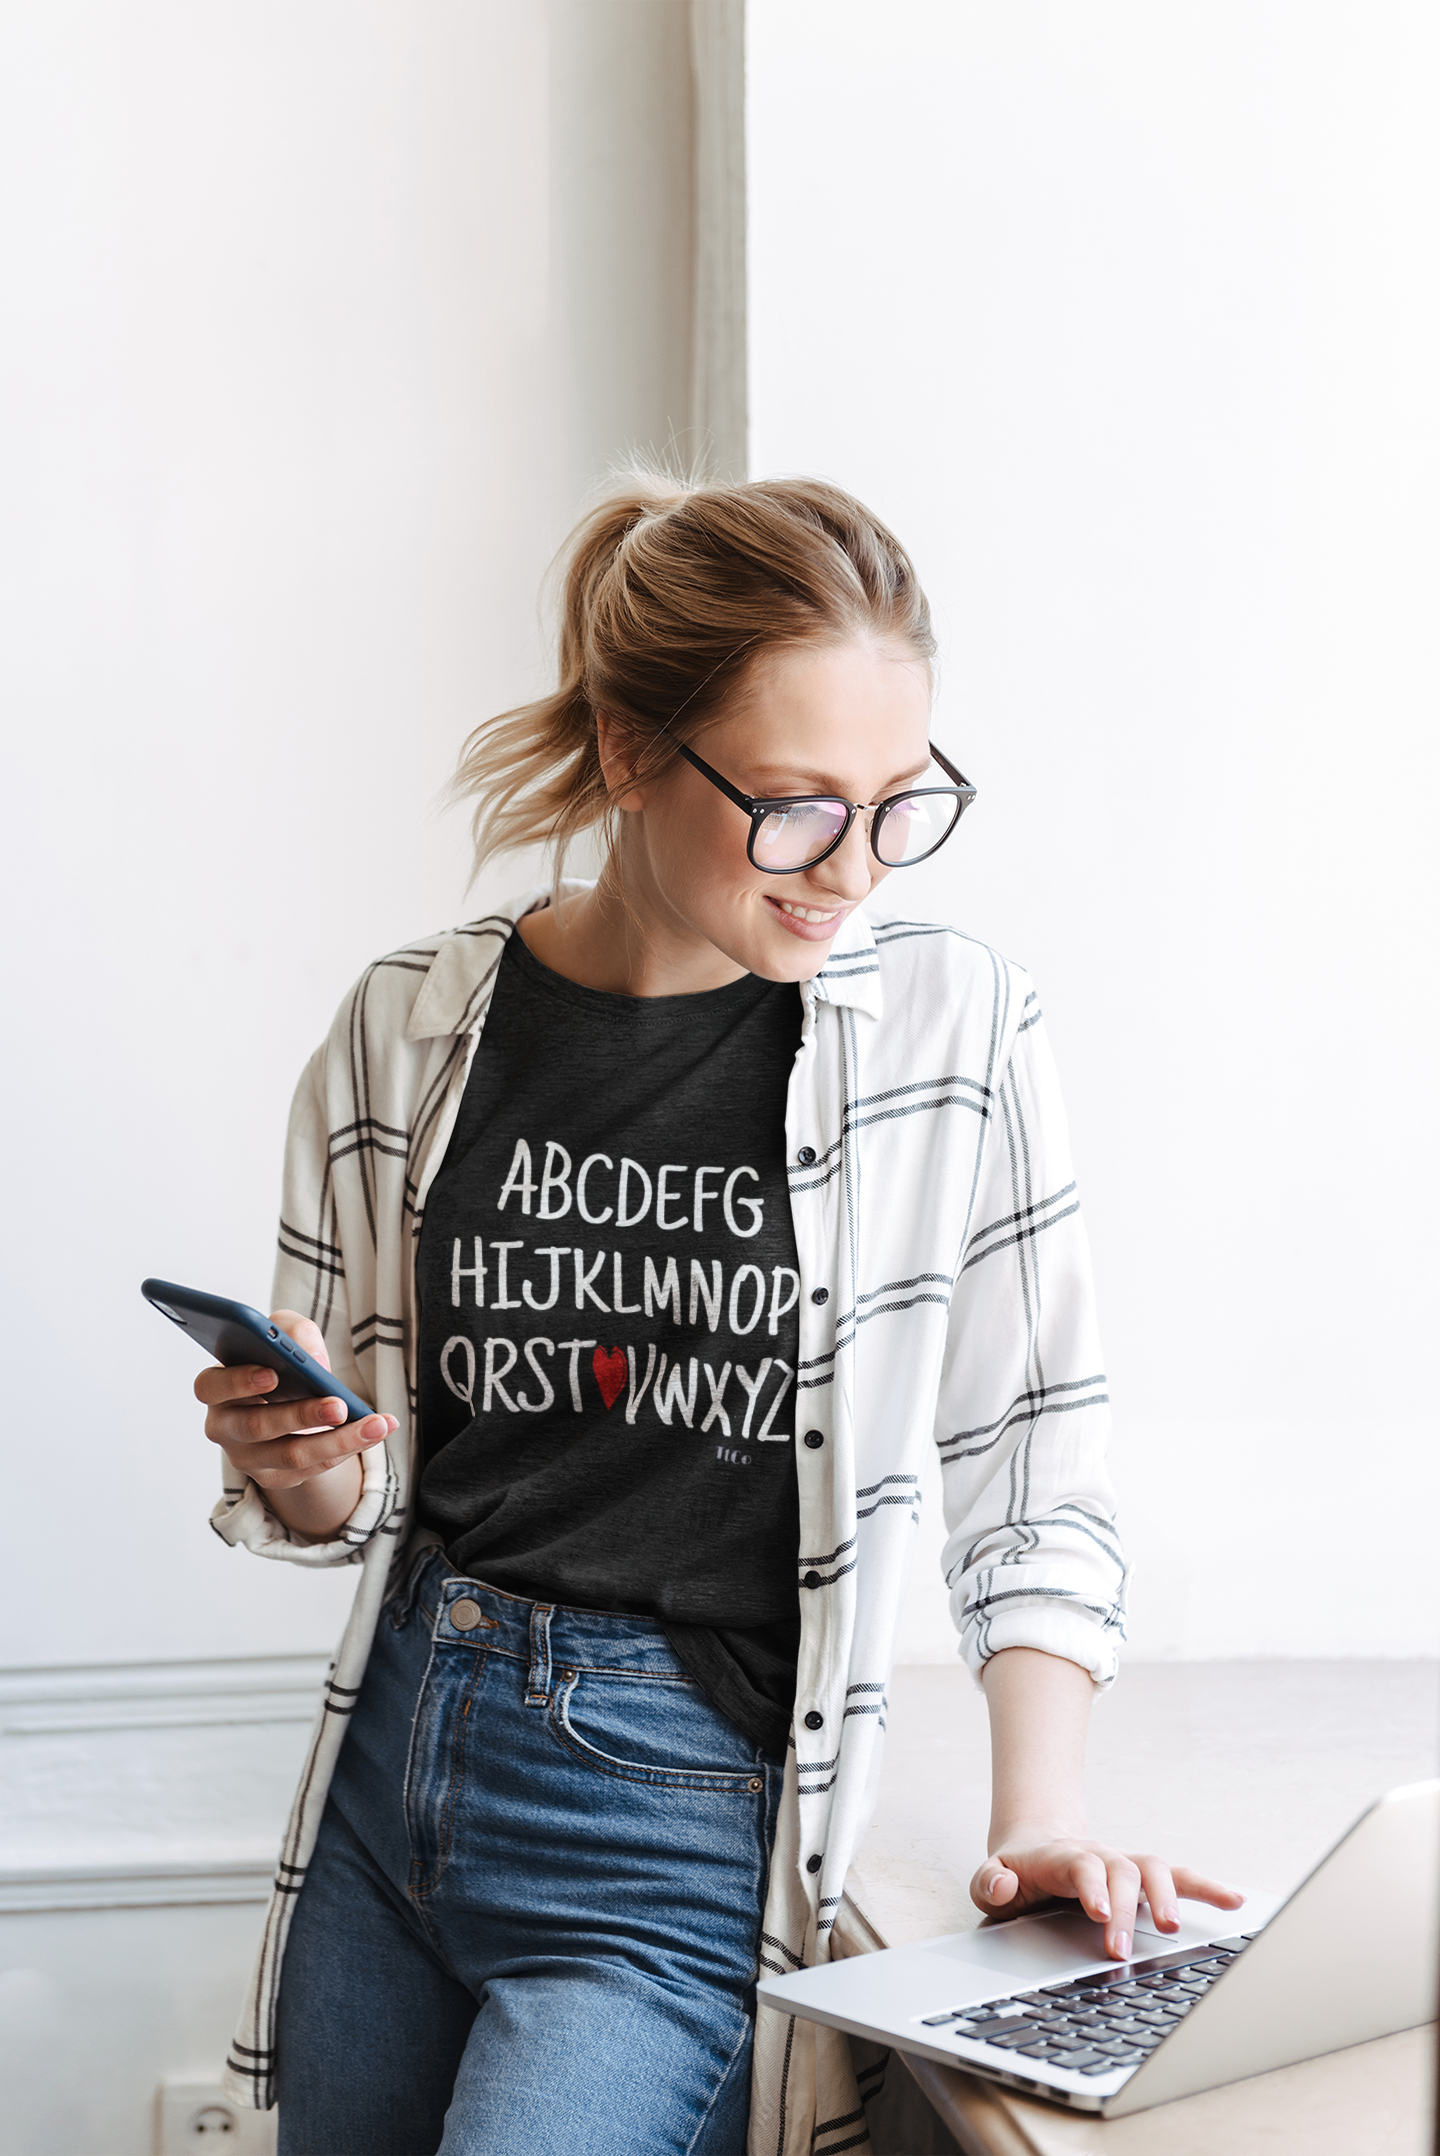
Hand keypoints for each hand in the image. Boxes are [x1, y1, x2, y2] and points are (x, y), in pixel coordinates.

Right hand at [195, 1309, 394, 1536]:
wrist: (285, 1399)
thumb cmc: (279, 1360)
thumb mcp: (283, 1333)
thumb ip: (291, 1332)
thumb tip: (314, 1361)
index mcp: (216, 1387)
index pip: (210, 1386)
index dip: (238, 1381)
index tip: (273, 1374)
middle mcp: (223, 1427)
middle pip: (257, 1426)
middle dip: (302, 1415)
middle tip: (339, 1405)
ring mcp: (246, 1458)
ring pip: (292, 1455)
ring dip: (338, 1440)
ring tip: (375, 1424)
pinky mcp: (273, 1477)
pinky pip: (312, 1469)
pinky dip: (347, 1449)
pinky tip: (375, 1431)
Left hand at [970, 1830, 1243, 1963]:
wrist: (1035, 1847)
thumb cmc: (1015, 1873)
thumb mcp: (990, 1879)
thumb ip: (990, 1882)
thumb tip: (1004, 1882)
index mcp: (1061, 1858)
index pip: (1080, 1865)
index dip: (1091, 1886)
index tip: (1098, 1912)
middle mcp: (1099, 1857)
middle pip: (1119, 1872)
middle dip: (1123, 1911)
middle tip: (1119, 1950)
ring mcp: (1123, 1866)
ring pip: (1153, 1869)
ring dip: (1167, 1895)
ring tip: (1174, 1925)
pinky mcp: (1143, 1879)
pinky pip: (1179, 1877)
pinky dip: (1206, 1888)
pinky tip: (1232, 1901)